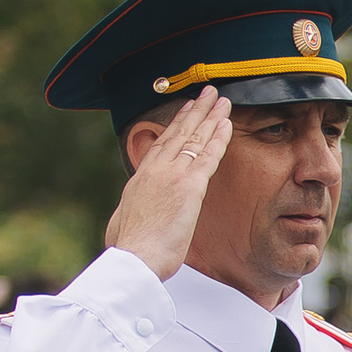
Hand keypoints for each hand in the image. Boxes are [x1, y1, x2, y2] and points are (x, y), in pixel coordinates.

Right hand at [104, 88, 230, 279]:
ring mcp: (171, 176)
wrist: (133, 258)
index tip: (186, 110)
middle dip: (195, 110)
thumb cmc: (129, 251)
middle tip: (207, 93)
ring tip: (222, 99)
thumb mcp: (124, 224)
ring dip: (210, 116)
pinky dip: (218, 138)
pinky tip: (227, 123)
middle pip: (178, 133)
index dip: (176, 125)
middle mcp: (154, 171)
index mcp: (139, 179)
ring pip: (194, 138)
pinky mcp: (189, 187)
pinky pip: (207, 156)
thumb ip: (133, 213)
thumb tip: (131, 217)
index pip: (161, 145)